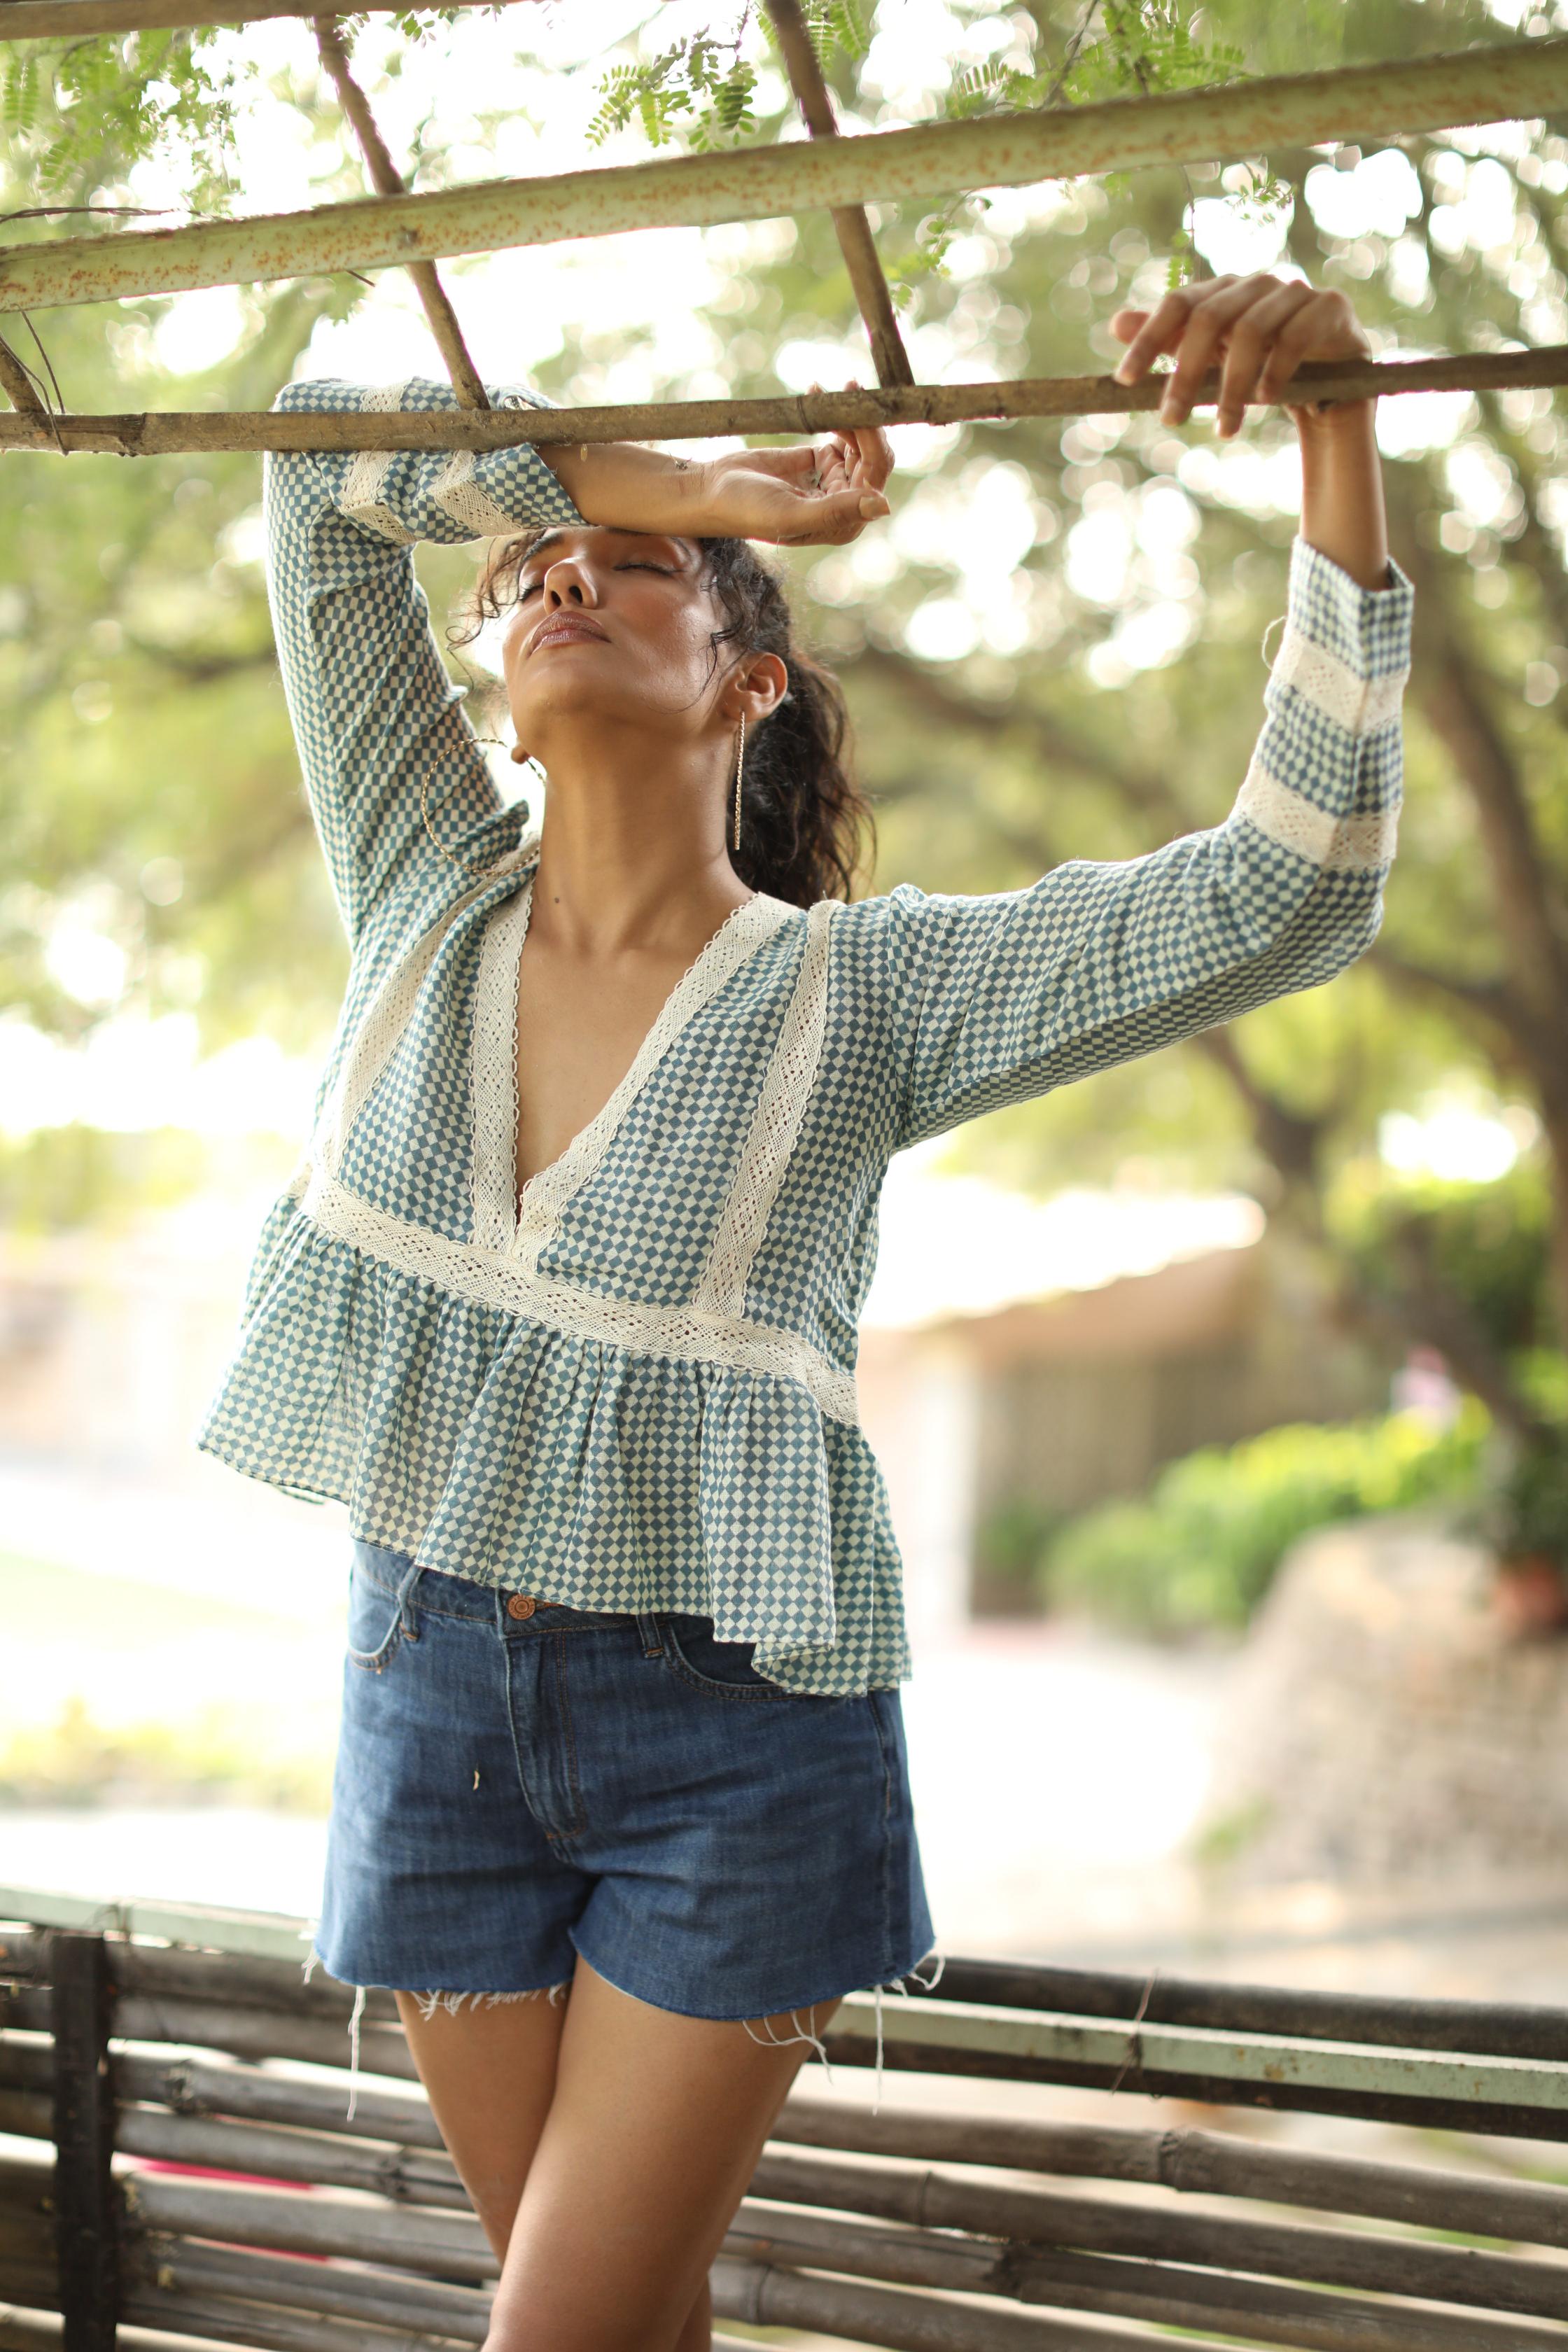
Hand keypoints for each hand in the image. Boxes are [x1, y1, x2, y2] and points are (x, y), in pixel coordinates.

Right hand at [689, 377, 894, 544]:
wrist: (711, 490)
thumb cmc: (746, 510)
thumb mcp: (791, 513)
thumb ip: (836, 511)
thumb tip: (883, 507)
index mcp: (844, 523)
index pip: (873, 476)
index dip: (872, 439)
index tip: (857, 406)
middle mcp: (844, 503)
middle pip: (872, 456)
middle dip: (864, 421)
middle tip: (848, 385)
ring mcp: (833, 481)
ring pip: (859, 441)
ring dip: (849, 413)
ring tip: (827, 389)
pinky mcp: (819, 460)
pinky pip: (839, 432)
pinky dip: (831, 412)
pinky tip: (815, 392)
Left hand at [1109, 273, 1373, 437]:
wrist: (1330, 383)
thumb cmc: (1262, 368)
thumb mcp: (1212, 359)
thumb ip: (1171, 340)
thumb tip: (1116, 324)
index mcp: (1224, 291)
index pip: (1178, 304)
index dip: (1148, 339)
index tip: (1124, 380)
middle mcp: (1257, 283)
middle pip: (1210, 317)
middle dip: (1186, 372)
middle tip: (1169, 419)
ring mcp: (1295, 291)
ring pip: (1252, 331)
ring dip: (1232, 386)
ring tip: (1223, 429)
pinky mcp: (1330, 308)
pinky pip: (1296, 337)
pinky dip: (1276, 371)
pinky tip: (1265, 400)